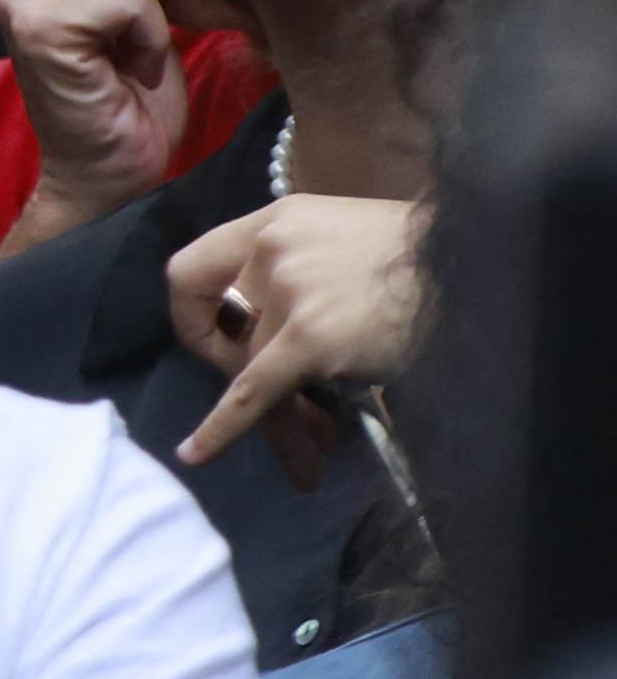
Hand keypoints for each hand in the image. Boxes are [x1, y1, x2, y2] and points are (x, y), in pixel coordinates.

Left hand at [172, 190, 433, 481]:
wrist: (485, 268)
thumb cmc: (428, 262)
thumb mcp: (346, 242)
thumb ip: (300, 268)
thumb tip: (276, 333)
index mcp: (274, 222)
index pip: (192, 271)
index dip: (198, 320)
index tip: (223, 351)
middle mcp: (270, 249)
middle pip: (223, 331)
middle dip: (243, 378)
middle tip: (290, 413)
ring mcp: (289, 290)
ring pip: (248, 370)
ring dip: (278, 420)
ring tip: (309, 456)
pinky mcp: (312, 336)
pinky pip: (252, 392)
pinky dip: (222, 428)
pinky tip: (199, 453)